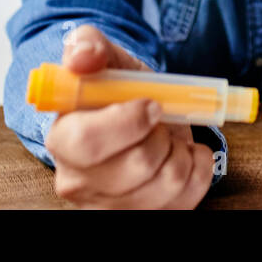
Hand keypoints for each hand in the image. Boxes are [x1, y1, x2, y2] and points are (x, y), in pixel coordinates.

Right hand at [42, 25, 215, 208]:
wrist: (139, 114)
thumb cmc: (118, 89)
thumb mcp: (106, 58)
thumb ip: (88, 46)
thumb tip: (82, 55)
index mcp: (63, 139)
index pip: (90, 143)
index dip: (130, 122)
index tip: (152, 104)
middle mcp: (79, 182)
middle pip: (137, 166)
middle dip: (161, 133)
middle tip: (159, 117)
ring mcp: (110, 206)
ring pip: (168, 183)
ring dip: (181, 150)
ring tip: (167, 136)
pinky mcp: (144, 216)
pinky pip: (188, 198)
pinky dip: (198, 168)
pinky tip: (183, 153)